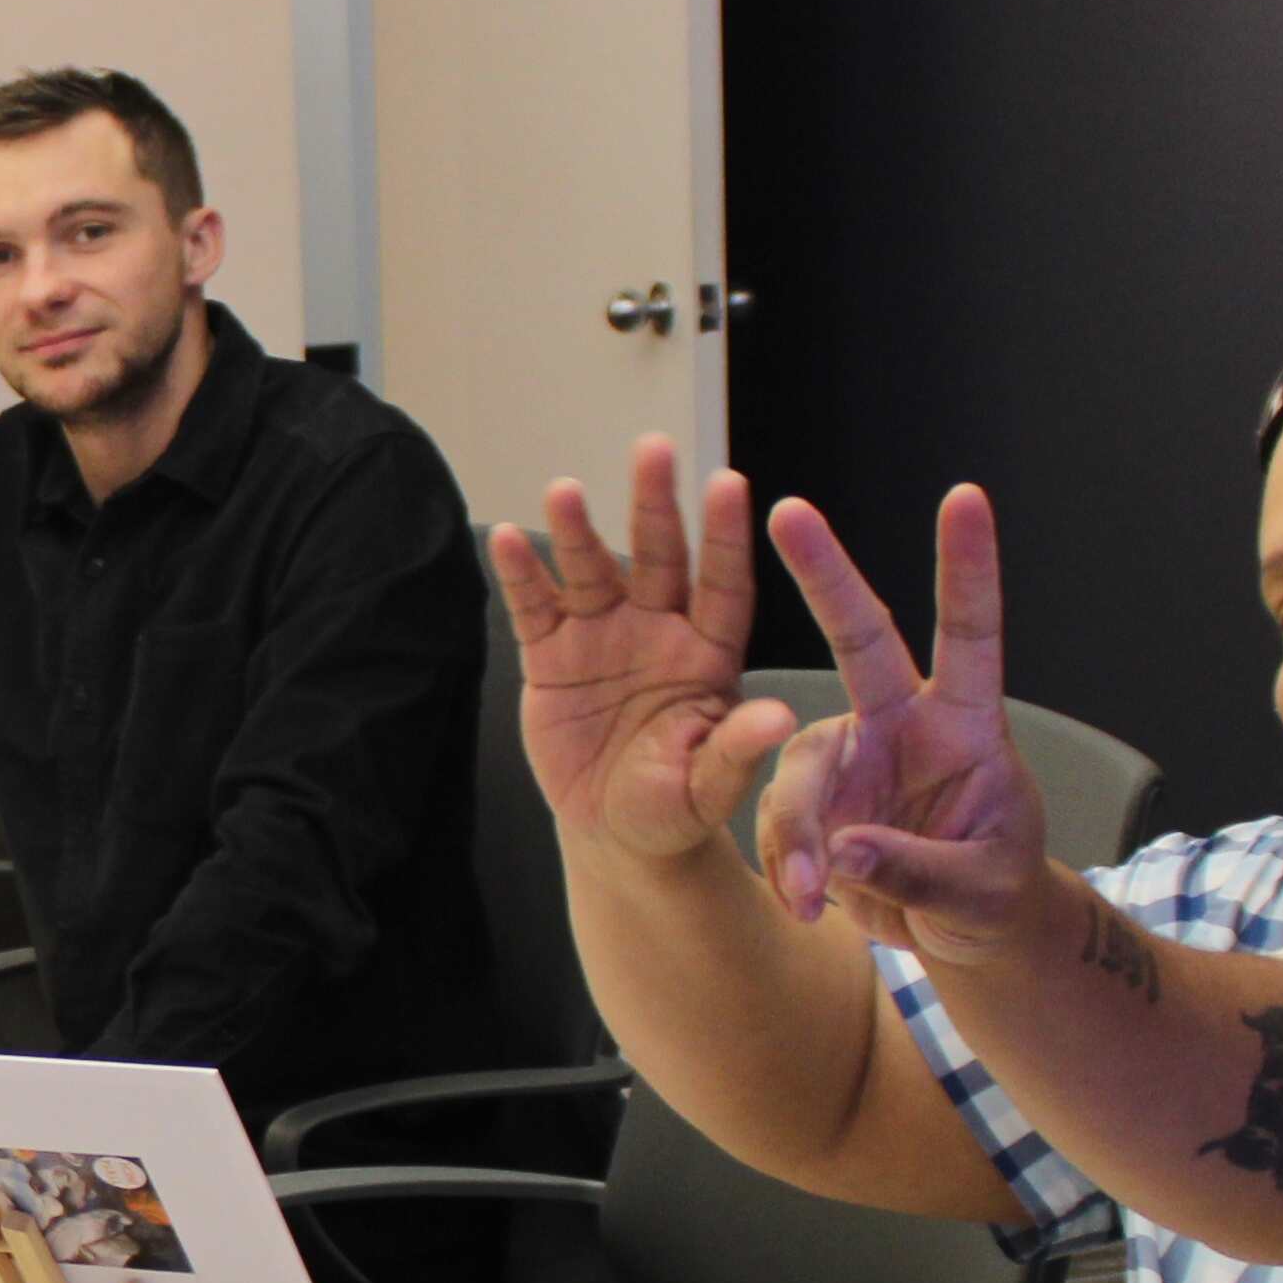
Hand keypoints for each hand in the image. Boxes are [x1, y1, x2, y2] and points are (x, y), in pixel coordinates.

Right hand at [495, 437, 801, 865]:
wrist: (614, 833)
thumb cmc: (675, 809)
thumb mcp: (709, 789)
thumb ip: (737, 751)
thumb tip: (775, 717)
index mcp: (708, 654)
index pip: (722, 586)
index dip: (725, 537)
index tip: (731, 482)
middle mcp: (658, 631)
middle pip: (659, 557)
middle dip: (655, 503)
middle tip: (654, 449)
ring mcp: (602, 637)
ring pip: (592, 572)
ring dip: (578, 531)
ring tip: (564, 490)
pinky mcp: (550, 656)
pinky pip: (534, 608)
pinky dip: (520, 575)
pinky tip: (506, 538)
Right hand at [749, 487, 1060, 964]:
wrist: (963, 934)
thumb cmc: (995, 892)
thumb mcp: (979, 889)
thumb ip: (915, 868)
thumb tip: (843, 850)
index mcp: (966, 725)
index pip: (971, 634)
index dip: (968, 569)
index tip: (964, 500)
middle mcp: (902, 723)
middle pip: (859, 637)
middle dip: (825, 571)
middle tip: (790, 512)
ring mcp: (852, 756)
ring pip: (797, 765)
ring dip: (796, 831)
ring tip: (812, 896)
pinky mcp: (815, 798)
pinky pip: (779, 820)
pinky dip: (789, 863)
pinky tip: (809, 902)